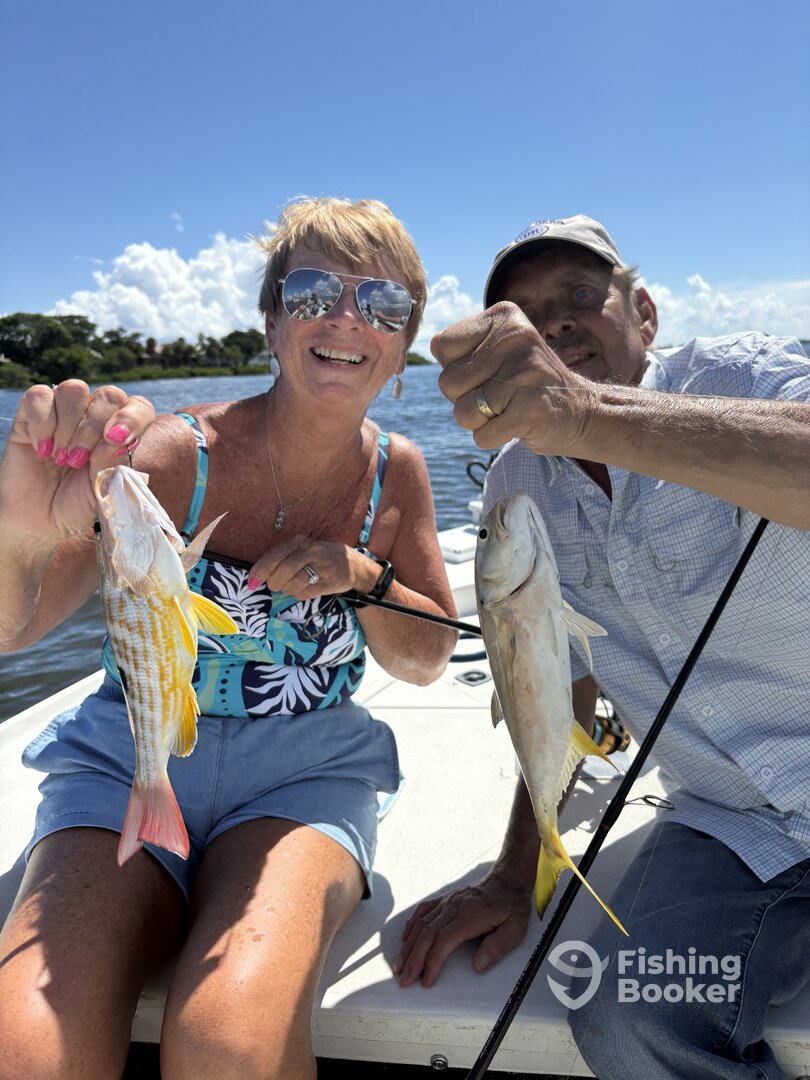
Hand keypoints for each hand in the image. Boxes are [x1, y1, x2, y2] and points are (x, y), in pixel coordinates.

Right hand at [0, 380, 155, 543]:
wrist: (41, 520)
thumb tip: (116, 438)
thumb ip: (114, 463)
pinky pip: (40, 395)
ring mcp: (65, 411)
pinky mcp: (32, 413)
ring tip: (60, 458)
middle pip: (108, 396)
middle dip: (94, 430)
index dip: (131, 418)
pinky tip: (42, 449)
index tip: (114, 439)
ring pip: (74, 389)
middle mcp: (96, 415)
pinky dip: (42, 422)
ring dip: (68, 426)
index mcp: (122, 432)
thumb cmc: (79, 503)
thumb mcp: (104, 489)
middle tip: (78, 461)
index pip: (139, 407)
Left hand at [247, 536, 379, 599]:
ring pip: (293, 583)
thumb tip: (257, 575)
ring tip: (290, 587)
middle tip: (274, 586)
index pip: (275, 556)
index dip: (261, 570)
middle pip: (283, 570)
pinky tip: (303, 589)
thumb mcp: (302, 549)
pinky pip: (304, 593)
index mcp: (299, 542)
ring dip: (286, 589)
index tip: (252, 583)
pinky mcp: (328, 582)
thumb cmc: (319, 557)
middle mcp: (310, 551)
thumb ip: (281, 558)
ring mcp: (321, 566)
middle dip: (274, 582)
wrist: (352, 564)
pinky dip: (298, 594)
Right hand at [393, 866, 532, 987]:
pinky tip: (405, 937)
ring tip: (399, 965)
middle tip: (405, 980)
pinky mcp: (445, 899)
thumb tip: (479, 965)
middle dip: (414, 959)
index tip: (427, 979)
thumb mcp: (515, 929)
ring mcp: (448, 902)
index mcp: (470, 916)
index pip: (445, 940)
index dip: (433, 961)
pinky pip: (423, 910)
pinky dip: (412, 924)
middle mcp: (454, 907)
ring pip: (422, 924)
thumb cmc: (511, 906)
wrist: (507, 880)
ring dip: (409, 946)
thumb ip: (498, 947)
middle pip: (428, 934)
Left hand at [431, 303, 595, 455]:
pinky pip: (482, 435)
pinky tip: (516, 424)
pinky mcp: (530, 409)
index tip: (487, 371)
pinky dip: (493, 437)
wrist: (581, 411)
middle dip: (466, 399)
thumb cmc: (528, 383)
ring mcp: (524, 373)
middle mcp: (515, 338)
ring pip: (462, 413)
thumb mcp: (499, 352)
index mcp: (505, 317)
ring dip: (480, 421)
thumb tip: (433, 344)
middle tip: (500, 395)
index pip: (443, 346)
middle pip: (447, 383)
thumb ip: (463, 348)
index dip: (456, 369)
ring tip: (508, 409)